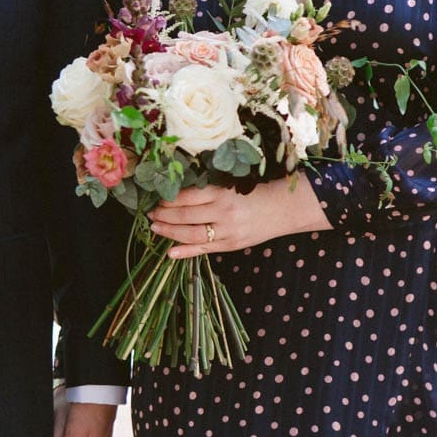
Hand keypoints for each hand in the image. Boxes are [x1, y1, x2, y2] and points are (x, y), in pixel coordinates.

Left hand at [150, 177, 331, 258]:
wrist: (286, 208)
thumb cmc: (258, 190)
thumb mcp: (235, 184)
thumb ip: (211, 189)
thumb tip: (180, 191)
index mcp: (224, 193)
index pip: (188, 197)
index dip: (170, 199)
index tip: (157, 197)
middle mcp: (224, 212)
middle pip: (186, 216)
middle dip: (165, 215)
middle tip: (150, 213)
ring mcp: (228, 232)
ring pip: (192, 234)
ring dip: (170, 232)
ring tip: (155, 228)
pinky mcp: (232, 245)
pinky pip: (204, 250)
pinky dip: (185, 252)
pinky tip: (170, 253)